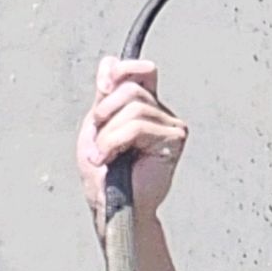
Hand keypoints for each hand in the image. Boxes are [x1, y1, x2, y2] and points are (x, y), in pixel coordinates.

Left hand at [78, 56, 187, 227]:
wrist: (110, 207)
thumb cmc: (103, 176)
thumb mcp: (96, 127)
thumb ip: (104, 96)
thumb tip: (109, 63)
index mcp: (143, 106)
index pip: (140, 71)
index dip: (120, 71)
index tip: (102, 87)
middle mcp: (160, 112)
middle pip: (130, 89)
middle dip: (104, 115)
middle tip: (99, 144)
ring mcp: (170, 125)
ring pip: (132, 109)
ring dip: (107, 136)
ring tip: (105, 157)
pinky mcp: (175, 139)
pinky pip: (137, 126)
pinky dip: (114, 142)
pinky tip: (111, 160)